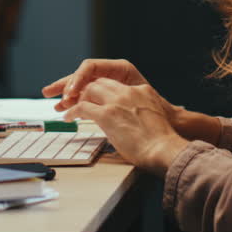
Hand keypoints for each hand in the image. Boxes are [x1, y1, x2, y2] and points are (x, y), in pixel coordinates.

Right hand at [42, 59, 148, 112]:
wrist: (169, 124)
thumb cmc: (155, 111)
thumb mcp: (130, 101)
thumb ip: (107, 100)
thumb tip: (84, 104)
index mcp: (121, 68)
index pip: (90, 66)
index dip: (76, 79)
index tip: (70, 95)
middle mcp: (114, 73)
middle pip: (83, 75)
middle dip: (66, 85)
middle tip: (51, 94)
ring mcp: (111, 84)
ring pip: (84, 86)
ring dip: (68, 93)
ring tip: (53, 102)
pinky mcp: (110, 96)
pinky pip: (90, 96)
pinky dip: (78, 101)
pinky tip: (65, 109)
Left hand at [62, 78, 188, 176]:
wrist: (163, 149)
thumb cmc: (161, 143)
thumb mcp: (152, 119)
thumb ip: (138, 115)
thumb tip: (127, 126)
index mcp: (142, 91)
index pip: (117, 85)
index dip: (103, 92)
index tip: (97, 100)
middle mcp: (129, 92)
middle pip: (101, 82)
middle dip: (87, 90)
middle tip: (79, 101)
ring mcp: (117, 102)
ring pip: (89, 90)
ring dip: (77, 99)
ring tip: (70, 108)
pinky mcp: (107, 114)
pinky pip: (82, 107)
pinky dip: (72, 111)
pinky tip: (68, 117)